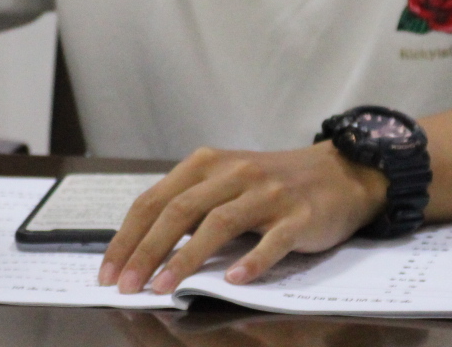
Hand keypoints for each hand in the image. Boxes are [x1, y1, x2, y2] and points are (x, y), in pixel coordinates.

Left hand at [99, 143, 387, 293]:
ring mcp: (269, 193)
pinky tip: (234, 280)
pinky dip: (252, 260)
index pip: (156, 200)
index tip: (109, 272)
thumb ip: (192, 207)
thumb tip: (144, 251)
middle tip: (127, 286)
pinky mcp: (300, 215)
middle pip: (180, 210)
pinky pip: (273, 240)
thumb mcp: (228, 184)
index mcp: (209, 164)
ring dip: (187, 258)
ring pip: (220, 223)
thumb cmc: (276, 184)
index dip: (128, 237)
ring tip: (165, 288)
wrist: (342, 172)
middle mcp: (236, 173)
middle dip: (147, 250)